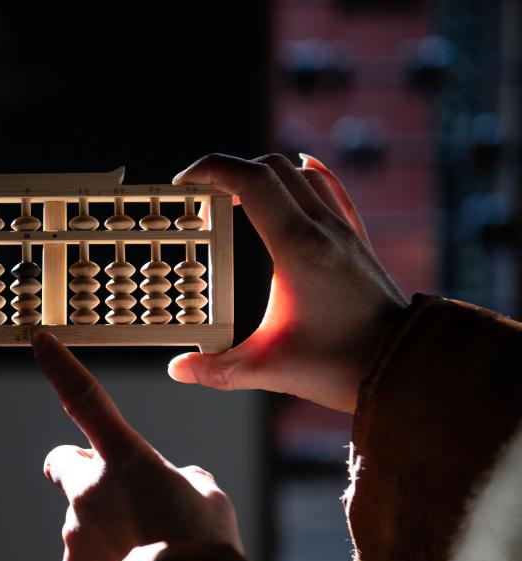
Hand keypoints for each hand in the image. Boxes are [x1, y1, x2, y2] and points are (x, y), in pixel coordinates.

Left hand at [32, 329, 241, 560]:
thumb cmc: (203, 547)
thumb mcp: (208, 497)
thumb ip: (181, 479)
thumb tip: (174, 485)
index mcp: (124, 458)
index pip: (85, 399)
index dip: (59, 367)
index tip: (40, 342)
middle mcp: (88, 491)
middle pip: (63, 465)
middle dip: (80, 473)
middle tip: (114, 495)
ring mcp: (74, 533)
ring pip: (79, 521)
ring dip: (103, 530)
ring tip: (144, 554)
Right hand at [168, 153, 407, 412]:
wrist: (403, 367)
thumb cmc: (340, 365)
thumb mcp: (267, 369)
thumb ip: (216, 370)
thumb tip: (178, 369)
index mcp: (297, 246)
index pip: (250, 181)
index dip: (211, 170)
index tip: (184, 182)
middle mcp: (323, 228)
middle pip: (271, 168)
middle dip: (229, 172)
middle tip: (202, 197)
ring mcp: (344, 231)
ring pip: (300, 175)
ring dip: (262, 175)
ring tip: (235, 198)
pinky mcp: (357, 241)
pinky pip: (331, 189)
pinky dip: (305, 175)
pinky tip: (297, 172)